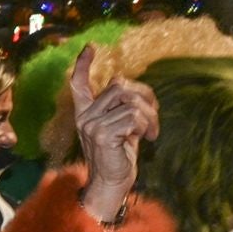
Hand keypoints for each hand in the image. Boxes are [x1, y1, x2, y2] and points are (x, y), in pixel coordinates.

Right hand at [69, 46, 158, 221]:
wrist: (112, 183)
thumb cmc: (119, 157)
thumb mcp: (121, 128)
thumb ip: (123, 110)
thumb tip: (137, 93)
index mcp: (86, 113)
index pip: (78, 84)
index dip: (83, 65)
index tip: (90, 47)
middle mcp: (84, 116)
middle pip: (120, 86)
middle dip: (146, 97)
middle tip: (154, 117)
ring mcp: (91, 125)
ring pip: (130, 101)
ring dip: (150, 115)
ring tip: (152, 131)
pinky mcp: (102, 134)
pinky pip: (133, 116)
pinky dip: (147, 125)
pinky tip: (148, 138)